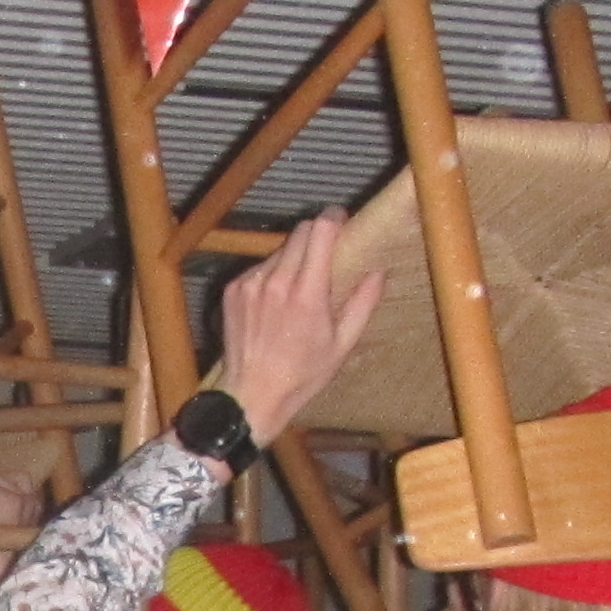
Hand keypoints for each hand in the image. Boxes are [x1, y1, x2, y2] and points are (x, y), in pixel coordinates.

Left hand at [210, 212, 384, 441]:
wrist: (252, 393)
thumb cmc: (302, 375)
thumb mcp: (342, 344)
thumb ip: (363, 303)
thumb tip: (378, 272)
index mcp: (307, 294)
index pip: (320, 232)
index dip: (333, 219)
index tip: (340, 218)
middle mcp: (276, 282)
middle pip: (300, 233)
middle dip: (316, 235)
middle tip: (326, 251)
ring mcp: (250, 284)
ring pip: (279, 251)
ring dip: (293, 258)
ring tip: (299, 288)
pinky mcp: (233, 289)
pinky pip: (259, 268)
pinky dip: (271, 275)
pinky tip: (276, 302)